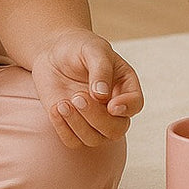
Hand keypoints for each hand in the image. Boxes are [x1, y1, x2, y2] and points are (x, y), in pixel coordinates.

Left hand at [31, 29, 143, 149]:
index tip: (111, 105)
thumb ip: (100, 69)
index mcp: (125, 86)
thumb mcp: (92, 49)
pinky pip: (72, 140)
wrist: (53, 52)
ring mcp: (93, 119)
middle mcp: (113, 108)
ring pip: (94, 139)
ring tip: (63, 103)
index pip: (135, 104)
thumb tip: (103, 96)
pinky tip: (55, 108)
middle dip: (97, 118)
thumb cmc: (79, 47)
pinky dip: (63, 129)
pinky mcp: (72, 125)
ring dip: (78, 125)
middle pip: (116, 129)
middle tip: (78, 97)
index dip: (127, 108)